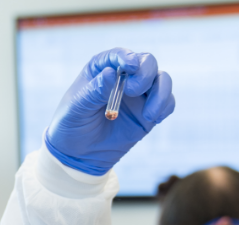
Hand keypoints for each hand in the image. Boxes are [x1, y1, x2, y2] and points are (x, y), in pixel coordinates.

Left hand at [44, 47, 174, 175]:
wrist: (78, 155)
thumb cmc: (72, 125)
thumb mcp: (76, 108)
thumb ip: (94, 91)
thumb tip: (110, 73)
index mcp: (102, 69)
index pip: (119, 55)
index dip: (127, 57)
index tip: (130, 67)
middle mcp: (124, 77)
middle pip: (146, 62)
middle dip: (145, 73)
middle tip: (133, 90)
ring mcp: (138, 95)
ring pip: (162, 80)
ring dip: (161, 92)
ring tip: (149, 114)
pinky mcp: (148, 112)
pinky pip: (166, 103)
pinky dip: (165, 107)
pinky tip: (153, 119)